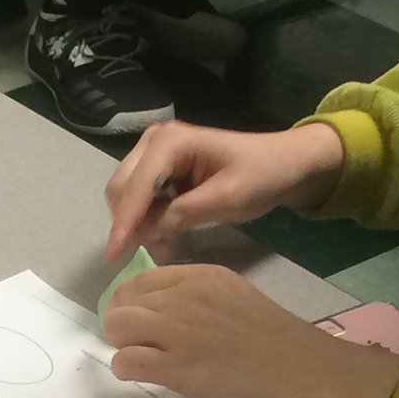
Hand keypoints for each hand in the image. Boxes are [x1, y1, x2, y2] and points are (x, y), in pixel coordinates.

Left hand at [103, 264, 398, 397]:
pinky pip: (126, 360)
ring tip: (140, 358)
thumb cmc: (281, 344)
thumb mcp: (238, 299)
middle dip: (122, 323)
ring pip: (118, 326)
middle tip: (135, 343)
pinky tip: (142, 375)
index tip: (138, 319)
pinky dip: (126, 369)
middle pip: (125, 300)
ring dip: (122, 343)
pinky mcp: (175, 366)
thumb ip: (201, 300)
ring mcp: (178, 329)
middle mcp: (185, 296)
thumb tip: (168, 314)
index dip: (132, 300)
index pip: (143, 278)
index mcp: (203, 276)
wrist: (306, 374)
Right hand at [104, 120, 344, 261]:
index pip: (136, 186)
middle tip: (147, 253)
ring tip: (162, 246)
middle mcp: (155, 141)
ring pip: (126, 194)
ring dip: (137, 223)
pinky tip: (164, 234)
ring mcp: (155, 153)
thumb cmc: (261, 176)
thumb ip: (182, 214)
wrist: (285, 164)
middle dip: (128, 223)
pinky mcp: (161, 168)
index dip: (124, 223)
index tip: (114, 256)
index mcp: (170, 142)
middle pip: (121, 187)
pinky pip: (140, 197)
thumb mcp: (226, 199)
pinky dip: (147, 219)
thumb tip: (145, 233)